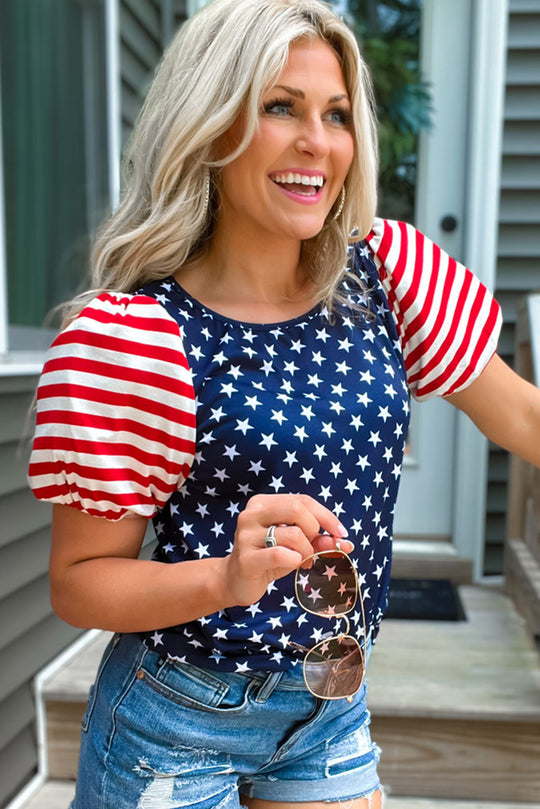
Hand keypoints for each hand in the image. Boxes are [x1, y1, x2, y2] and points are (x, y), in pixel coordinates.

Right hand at [221, 493, 351, 606]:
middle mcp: (251, 514)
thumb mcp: (296, 545)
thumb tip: (346, 542)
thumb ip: (319, 540)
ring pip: (293, 534)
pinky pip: (280, 555)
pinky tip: (293, 564)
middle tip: (314, 547)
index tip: (341, 533)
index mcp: (263, 503)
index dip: (326, 516)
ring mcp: (246, 535)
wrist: (236, 580)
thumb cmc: (268, 558)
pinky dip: (294, 560)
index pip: (302, 500)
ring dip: (306, 551)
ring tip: (303, 561)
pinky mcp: (246, 558)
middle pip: (297, 508)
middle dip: (315, 529)